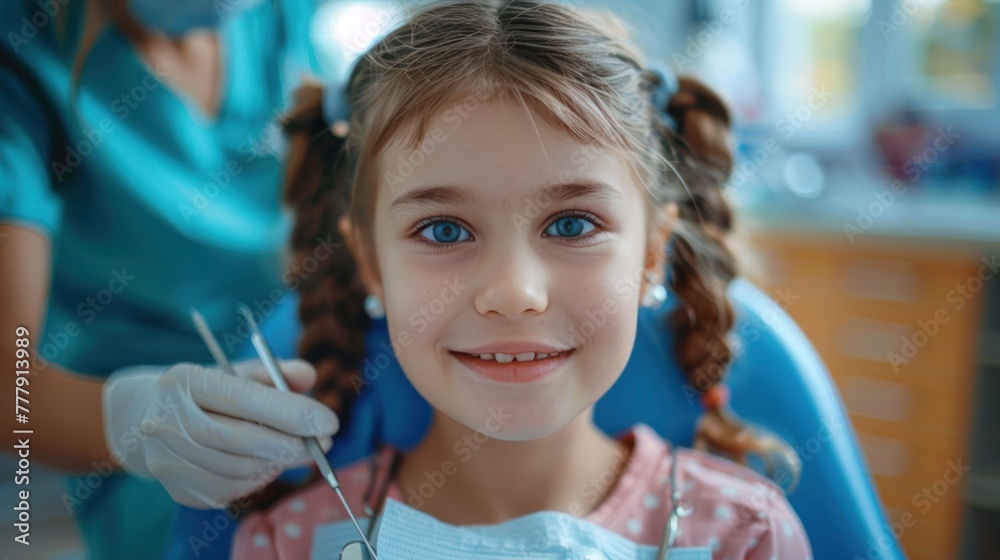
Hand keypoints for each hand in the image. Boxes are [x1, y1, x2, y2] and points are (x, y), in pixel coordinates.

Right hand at [101, 359, 338, 508]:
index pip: (244, 399)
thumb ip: (272, 373)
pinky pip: (230, 490)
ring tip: (298, 451)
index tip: (330, 422)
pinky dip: (258, 478)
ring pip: (239, 470)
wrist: (138, 421)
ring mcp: (168, 459)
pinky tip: (266, 464)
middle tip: (324, 445)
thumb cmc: (200, 392)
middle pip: (241, 440)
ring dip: (279, 464)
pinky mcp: (177, 488)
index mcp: (185, 381)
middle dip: (291, 444)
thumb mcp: (231, 372)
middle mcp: (168, 420)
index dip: (291, 413)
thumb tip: (310, 376)